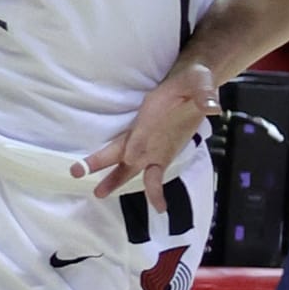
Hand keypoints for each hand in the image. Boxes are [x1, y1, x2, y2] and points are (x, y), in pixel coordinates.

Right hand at [73, 57, 218, 208]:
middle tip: (76, 171)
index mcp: (150, 114)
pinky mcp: (162, 155)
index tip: (128, 159)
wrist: (194, 85)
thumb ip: (204, 93)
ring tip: (98, 193)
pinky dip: (155, 192)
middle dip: (99, 161)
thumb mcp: (200, 81)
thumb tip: (213, 106)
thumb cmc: (193, 80)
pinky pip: (154, 175)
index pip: (137, 134)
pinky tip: (160, 209)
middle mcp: (144, 132)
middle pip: (118, 149)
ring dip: (114, 179)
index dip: (133, 147)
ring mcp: (150, 145)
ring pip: (128, 165)